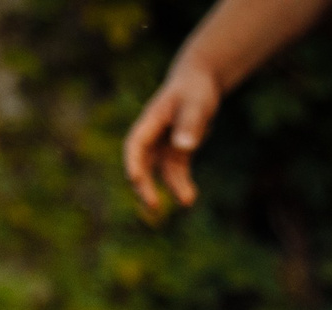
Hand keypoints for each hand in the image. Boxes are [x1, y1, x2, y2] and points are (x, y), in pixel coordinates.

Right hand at [125, 58, 222, 214]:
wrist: (198, 82)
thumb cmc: (195, 89)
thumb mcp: (196, 103)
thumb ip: (189, 123)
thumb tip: (183, 148)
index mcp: (150, 122)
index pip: (135, 145)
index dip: (133, 162)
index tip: (134, 178)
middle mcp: (153, 137)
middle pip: (143, 164)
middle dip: (146, 186)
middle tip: (154, 205)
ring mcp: (163, 146)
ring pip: (162, 172)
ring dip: (172, 187)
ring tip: (189, 202)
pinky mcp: (176, 152)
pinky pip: (176, 172)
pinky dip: (182, 184)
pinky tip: (189, 199)